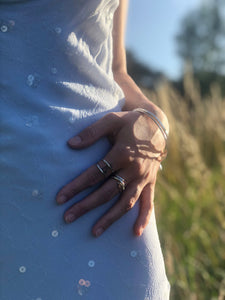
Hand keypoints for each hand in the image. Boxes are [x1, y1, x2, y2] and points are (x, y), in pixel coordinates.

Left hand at [56, 111, 165, 236]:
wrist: (157, 126)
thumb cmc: (131, 123)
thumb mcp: (111, 120)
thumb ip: (92, 132)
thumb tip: (70, 144)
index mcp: (122, 154)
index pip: (95, 174)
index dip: (77, 186)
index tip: (61, 198)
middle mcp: (133, 169)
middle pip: (107, 192)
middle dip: (86, 206)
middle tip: (68, 217)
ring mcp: (144, 178)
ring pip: (125, 202)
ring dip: (110, 218)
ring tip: (94, 232)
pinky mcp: (151, 182)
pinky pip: (149, 202)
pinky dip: (144, 218)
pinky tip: (136, 232)